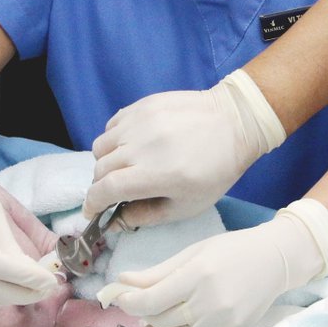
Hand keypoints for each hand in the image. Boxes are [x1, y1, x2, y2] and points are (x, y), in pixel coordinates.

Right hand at [84, 70, 284, 227]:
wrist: (235, 121)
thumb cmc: (216, 170)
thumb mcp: (188, 205)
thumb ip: (146, 215)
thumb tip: (115, 221)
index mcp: (155, 174)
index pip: (104, 189)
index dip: (92, 204)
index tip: (92, 212)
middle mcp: (141, 146)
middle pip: (100, 169)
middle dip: (102, 185)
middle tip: (117, 191)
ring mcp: (140, 121)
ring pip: (101, 145)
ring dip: (106, 161)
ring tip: (126, 165)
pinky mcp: (143, 104)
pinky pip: (112, 125)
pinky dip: (115, 139)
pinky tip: (134, 144)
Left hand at [98, 198, 327, 326]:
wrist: (274, 262)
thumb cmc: (231, 250)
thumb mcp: (192, 252)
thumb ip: (156, 272)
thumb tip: (121, 282)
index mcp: (199, 275)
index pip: (152, 300)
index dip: (129, 301)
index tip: (119, 296)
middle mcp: (211, 303)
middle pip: (160, 319)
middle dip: (142, 312)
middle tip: (136, 300)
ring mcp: (222, 324)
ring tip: (152, 315)